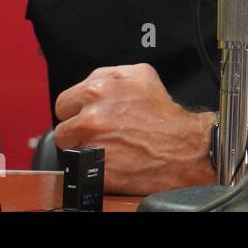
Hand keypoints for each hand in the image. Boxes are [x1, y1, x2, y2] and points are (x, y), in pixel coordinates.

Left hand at [53, 63, 213, 194]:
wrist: (185, 147)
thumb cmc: (164, 114)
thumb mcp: (139, 75)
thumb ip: (106, 74)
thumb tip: (88, 83)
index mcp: (96, 91)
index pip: (62, 104)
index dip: (75, 111)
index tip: (85, 116)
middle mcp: (92, 118)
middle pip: (63, 131)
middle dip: (77, 133)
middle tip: (98, 134)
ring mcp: (95, 147)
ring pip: (72, 153)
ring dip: (86, 152)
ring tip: (109, 148)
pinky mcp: (101, 173)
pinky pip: (85, 172)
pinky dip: (96, 170)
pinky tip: (114, 161)